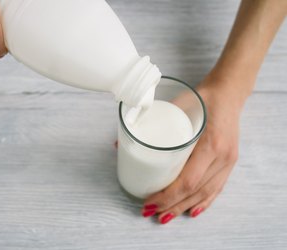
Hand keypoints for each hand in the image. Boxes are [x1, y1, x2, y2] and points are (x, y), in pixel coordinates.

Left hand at [142, 75, 243, 223]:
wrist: (229, 93)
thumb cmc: (202, 98)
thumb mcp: (178, 106)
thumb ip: (151, 122)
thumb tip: (121, 141)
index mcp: (211, 144)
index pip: (188, 180)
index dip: (168, 196)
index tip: (150, 201)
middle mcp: (223, 157)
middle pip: (195, 191)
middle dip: (171, 205)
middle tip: (150, 212)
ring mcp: (228, 161)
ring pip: (205, 194)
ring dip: (183, 207)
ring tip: (165, 216)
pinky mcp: (229, 162)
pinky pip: (217, 188)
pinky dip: (204, 202)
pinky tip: (192, 211)